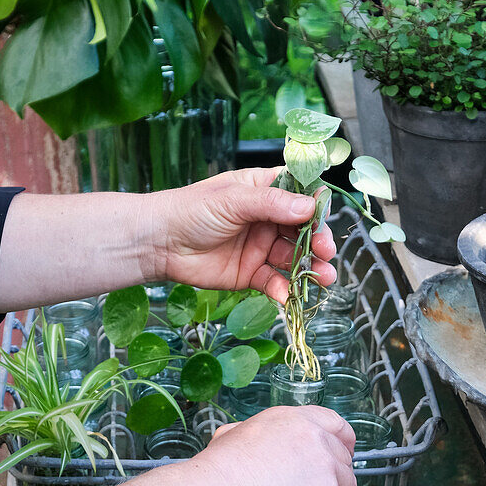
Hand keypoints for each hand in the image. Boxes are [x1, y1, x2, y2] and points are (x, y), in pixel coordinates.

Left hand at [148, 167, 336, 304]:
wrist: (160, 243)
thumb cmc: (191, 210)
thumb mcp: (233, 200)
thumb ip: (272, 204)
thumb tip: (309, 207)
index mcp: (264, 192)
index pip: (300, 196)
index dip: (315, 207)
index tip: (322, 218)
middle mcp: (267, 219)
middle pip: (303, 231)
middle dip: (318, 242)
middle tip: (326, 252)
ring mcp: (260, 248)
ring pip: (294, 258)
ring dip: (310, 269)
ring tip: (324, 277)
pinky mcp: (250, 274)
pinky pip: (274, 282)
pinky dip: (284, 289)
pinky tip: (288, 294)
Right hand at [203, 406, 356, 485]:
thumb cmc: (219, 471)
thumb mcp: (232, 435)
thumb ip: (252, 434)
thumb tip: (243, 439)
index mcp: (293, 419)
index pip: (335, 424)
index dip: (342, 443)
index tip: (341, 456)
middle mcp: (314, 437)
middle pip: (343, 457)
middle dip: (338, 477)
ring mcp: (324, 465)